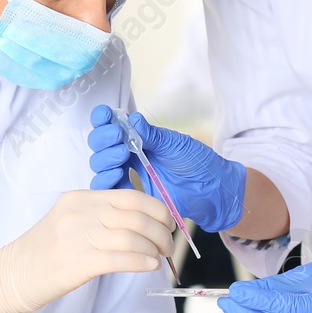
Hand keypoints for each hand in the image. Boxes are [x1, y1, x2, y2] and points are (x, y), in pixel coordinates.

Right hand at [0, 189, 173, 312]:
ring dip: (155, 247)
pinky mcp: (77, 263)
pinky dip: (142, 262)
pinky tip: (149, 267)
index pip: (129, 196)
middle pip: (136, 214)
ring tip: (161, 258)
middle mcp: (79, 212)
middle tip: (169, 243)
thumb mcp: (68, 222)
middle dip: (161, 229)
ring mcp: (77, 237)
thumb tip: (138, 222)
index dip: (157, 209)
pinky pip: (121, 258)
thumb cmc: (41, 253)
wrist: (8, 276)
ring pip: (132, 236)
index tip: (168, 222)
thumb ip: (99, 217)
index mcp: (78, 198)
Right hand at [87, 106, 246, 232]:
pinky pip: (108, 191)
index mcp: (137, 139)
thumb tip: (132, 119)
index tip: (104, 115)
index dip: (102, 119)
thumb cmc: (196, 162)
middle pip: (99, 146)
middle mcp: (128, 156)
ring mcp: (127, 176)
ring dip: (104, 159)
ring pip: (99, 166)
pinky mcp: (130, 197)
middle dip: (103, 139)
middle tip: (118, 137)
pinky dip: (105, 181)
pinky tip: (116, 174)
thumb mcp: (174, 144)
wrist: (211, 189)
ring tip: (121, 155)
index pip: (111, 126)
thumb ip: (151, 135)